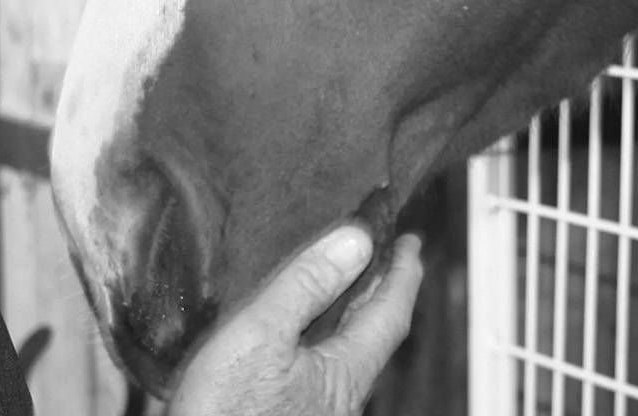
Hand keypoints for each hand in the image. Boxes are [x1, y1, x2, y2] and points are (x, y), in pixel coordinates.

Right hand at [168, 228, 424, 415]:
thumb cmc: (226, 413)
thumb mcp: (263, 334)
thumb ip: (308, 285)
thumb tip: (357, 240)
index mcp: (345, 372)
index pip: (390, 313)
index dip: (403, 273)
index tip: (411, 243)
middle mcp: (341, 397)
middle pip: (374, 334)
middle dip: (381, 292)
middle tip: (384, 255)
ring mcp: (318, 411)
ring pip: (349, 352)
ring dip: (352, 314)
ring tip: (345, 284)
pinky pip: (323, 367)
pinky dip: (325, 336)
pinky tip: (300, 334)